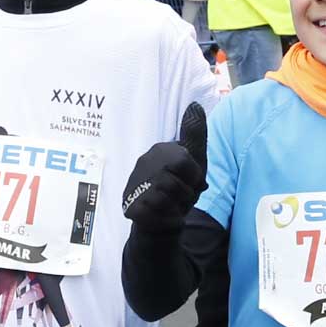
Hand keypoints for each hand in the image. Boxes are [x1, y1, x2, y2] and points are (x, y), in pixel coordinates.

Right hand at [122, 103, 206, 231]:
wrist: (162, 222)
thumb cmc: (179, 189)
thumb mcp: (194, 161)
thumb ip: (195, 133)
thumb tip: (195, 104)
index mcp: (159, 151)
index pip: (184, 160)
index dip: (194, 176)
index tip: (189, 181)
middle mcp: (143, 164)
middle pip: (175, 177)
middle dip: (186, 191)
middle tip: (181, 195)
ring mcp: (134, 184)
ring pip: (166, 193)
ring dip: (177, 204)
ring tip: (172, 204)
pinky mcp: (130, 205)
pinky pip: (157, 210)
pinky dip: (167, 216)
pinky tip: (164, 215)